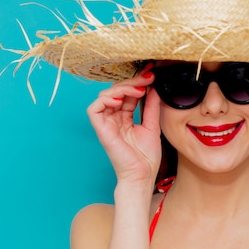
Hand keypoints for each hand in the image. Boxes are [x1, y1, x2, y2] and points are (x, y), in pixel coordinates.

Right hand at [86, 64, 161, 183]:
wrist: (142, 175)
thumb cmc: (146, 157)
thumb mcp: (152, 126)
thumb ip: (151, 107)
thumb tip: (155, 88)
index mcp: (126, 117)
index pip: (128, 94)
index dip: (138, 82)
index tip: (152, 73)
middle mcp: (114, 118)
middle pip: (117, 91)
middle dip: (132, 82)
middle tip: (147, 77)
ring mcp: (107, 123)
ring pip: (106, 96)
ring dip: (122, 89)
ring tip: (139, 90)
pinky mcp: (101, 129)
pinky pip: (94, 109)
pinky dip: (105, 100)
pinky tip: (121, 101)